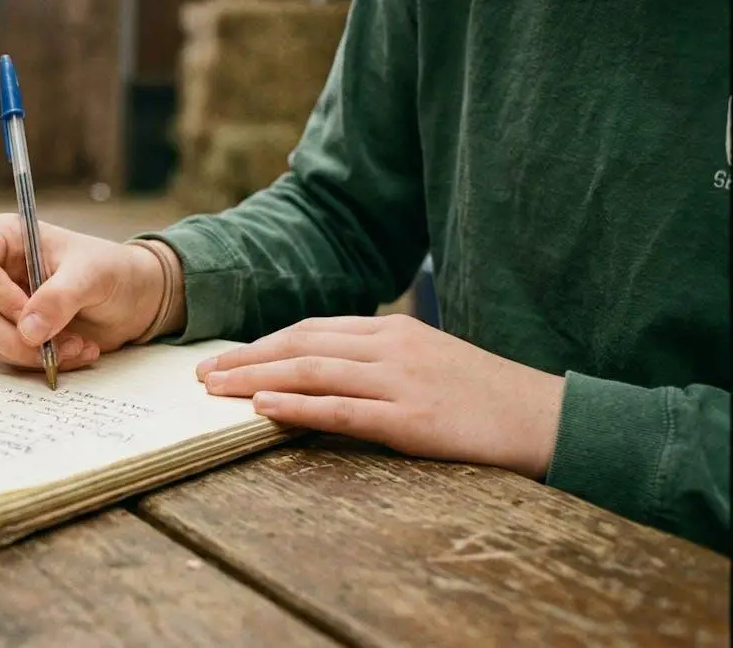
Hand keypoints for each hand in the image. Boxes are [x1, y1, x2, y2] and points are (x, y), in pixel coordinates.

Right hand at [0, 214, 174, 370]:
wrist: (134, 299)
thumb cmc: (112, 270)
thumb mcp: (92, 274)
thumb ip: (59, 297)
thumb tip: (28, 331)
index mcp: (4, 239)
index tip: (27, 310)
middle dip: (13, 336)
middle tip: (52, 342)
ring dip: (32, 353)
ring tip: (77, 345)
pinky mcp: (12, 334)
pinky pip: (9, 358)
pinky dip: (41, 362)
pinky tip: (76, 351)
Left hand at [196, 314, 566, 479]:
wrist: (544, 418)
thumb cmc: (483, 395)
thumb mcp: (427, 360)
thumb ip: (378, 360)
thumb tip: (325, 371)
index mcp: (392, 329)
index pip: (313, 328)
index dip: (264, 342)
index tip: (227, 356)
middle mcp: (390, 346)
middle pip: (301, 343)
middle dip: (246, 356)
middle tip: (202, 373)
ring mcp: (399, 380)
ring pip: (311, 371)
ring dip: (255, 378)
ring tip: (215, 389)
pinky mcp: (409, 419)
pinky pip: (341, 409)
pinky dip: (297, 405)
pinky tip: (263, 406)